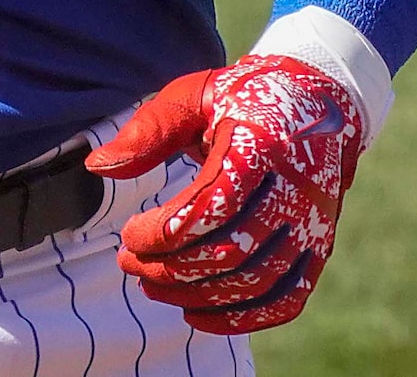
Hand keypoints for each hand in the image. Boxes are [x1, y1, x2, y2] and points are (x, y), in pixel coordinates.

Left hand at [85, 54, 367, 334]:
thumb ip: (148, 131)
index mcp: (262, 144)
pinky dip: (242, 318)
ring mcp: (313, 222)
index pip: (211, 206)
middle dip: (170, 267)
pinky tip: (196, 314)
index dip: (163, 231)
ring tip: (151, 285)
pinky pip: (286, 299)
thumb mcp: (193, 97)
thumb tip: (97, 167)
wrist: (316, 102)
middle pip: (231, 251)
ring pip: (255, 281)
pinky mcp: (319, 247)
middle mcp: (297, 188)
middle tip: (128, 262)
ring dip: (195, 296)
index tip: (128, 233)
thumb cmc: (239, 101)